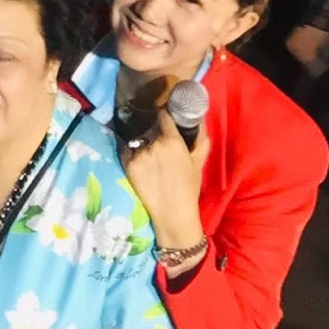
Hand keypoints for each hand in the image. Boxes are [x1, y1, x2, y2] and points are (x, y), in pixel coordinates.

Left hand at [120, 108, 208, 249]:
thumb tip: (200, 120)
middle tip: (156, 137)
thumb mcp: (198, 162)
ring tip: (148, 152)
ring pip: (138, 139)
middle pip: (149, 127)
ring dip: (142, 142)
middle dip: (153, 130)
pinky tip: (139, 161)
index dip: (164, 114)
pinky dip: (132, 152)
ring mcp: (138, 154)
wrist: (172, 214)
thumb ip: (200, 139)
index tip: (163, 115)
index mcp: (172, 140)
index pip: (163, 115)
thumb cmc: (189, 188)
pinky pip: (128, 150)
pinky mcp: (127, 164)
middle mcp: (153, 144)